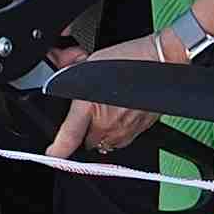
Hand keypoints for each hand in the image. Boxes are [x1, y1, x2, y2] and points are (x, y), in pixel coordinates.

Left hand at [40, 32, 179, 159]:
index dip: (57, 150)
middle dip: (86, 129)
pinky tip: (122, 112)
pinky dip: (119, 130)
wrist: (161, 61)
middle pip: (87, 140)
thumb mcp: (92, 61)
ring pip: (104, 141)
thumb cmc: (130, 58)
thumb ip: (72, 69)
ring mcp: (123, 130)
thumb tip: (61, 62)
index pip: (68, 138)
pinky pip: (122, 138)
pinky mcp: (138, 131)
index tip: (52, 154)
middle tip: (91, 110)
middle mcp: (106, 124)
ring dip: (103, 131)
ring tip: (108, 110)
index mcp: (89, 107)